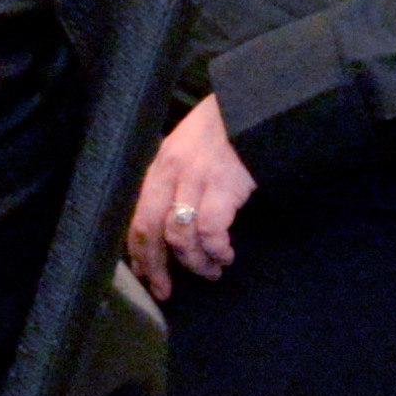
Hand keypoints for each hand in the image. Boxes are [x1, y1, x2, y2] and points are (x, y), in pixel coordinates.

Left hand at [123, 96, 251, 296]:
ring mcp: (195, 178)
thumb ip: (177, 177)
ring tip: (210, 271)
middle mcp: (170, 172)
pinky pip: (210, 230)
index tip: (145, 273)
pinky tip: (225, 256)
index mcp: (160, 165)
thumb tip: (172, 218)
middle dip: (155, 267)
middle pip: (149, 230)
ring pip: (180, 236)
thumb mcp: (190, 145)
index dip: (139, 251)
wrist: (257, 104)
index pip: (138, 215)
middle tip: (166, 290)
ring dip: (194, 262)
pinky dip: (216, 250)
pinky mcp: (223, 185)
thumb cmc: (228, 126)